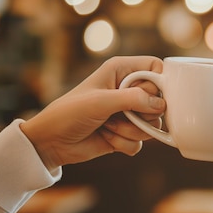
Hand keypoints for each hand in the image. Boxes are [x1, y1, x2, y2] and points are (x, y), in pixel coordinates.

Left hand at [20, 56, 165, 170]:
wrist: (51, 142)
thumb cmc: (70, 113)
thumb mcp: (101, 101)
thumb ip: (133, 99)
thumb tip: (161, 106)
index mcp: (122, 71)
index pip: (157, 69)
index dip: (159, 84)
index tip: (149, 97)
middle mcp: (128, 89)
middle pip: (160, 101)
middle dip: (141, 113)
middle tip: (119, 113)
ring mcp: (129, 113)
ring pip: (152, 124)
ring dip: (130, 130)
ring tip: (107, 125)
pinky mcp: (127, 133)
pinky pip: (141, 142)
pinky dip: (124, 143)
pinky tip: (106, 138)